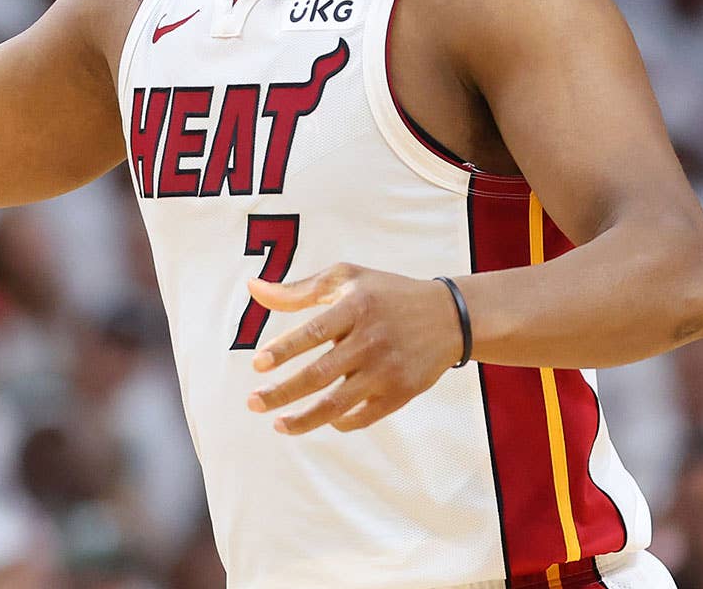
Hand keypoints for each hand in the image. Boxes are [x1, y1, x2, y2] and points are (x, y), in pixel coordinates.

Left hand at [244, 263, 463, 434]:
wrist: (450, 316)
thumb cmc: (387, 294)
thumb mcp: (346, 279)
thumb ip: (298, 290)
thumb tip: (252, 288)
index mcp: (357, 307)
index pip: (313, 333)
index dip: (283, 350)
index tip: (257, 364)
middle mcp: (372, 340)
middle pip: (320, 374)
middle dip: (283, 393)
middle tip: (253, 403)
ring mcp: (387, 370)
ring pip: (339, 403)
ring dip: (305, 419)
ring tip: (278, 425)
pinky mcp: (402, 392)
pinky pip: (364, 417)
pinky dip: (340, 422)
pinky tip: (322, 420)